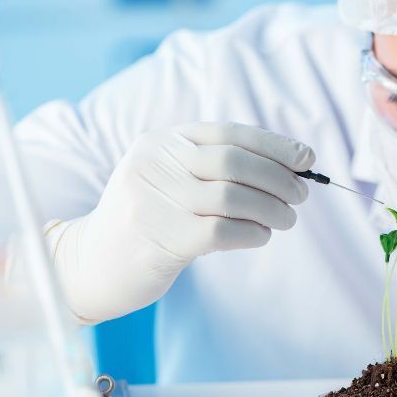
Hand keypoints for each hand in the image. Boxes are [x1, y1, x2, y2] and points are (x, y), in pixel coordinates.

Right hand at [45, 122, 314, 322]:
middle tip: (300, 195)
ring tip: (286, 219)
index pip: (230, 133)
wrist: (90, 263)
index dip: (275, 145)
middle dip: (279, 177)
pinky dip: (253, 232)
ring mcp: (155, 200)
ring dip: (272, 208)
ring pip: (234, 197)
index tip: (306, 159)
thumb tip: (287, 166)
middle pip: (235, 162)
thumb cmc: (147, 219)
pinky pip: (224, 231)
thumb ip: (215, 167)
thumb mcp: (170, 178)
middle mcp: (156, 163)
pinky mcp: (161, 239)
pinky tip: (260, 236)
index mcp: (162, 141)